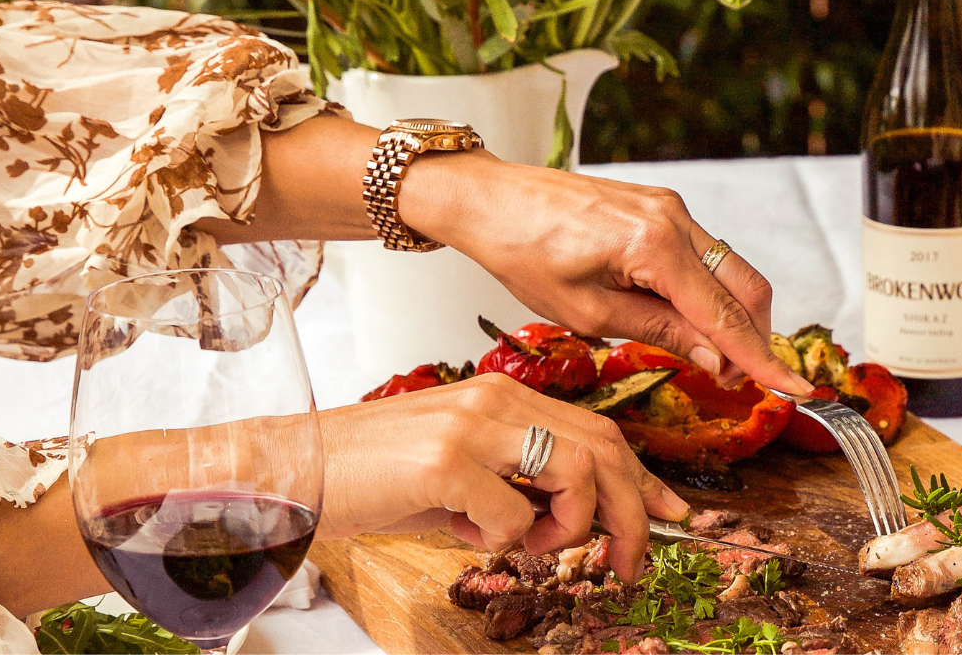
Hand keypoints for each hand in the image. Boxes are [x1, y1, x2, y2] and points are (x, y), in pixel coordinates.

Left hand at [212, 116, 811, 392]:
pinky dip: (710, 292)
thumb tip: (715, 359)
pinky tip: (690, 321)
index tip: (795, 390)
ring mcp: (671, 209)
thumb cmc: (522, 252)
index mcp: (654, 246)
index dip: (762, 359)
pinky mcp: (661, 207)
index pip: (725, 314)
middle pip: (746, 289)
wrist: (491, 199)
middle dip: (753, 339)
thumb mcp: (587, 312)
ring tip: (711, 359)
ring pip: (731, 271)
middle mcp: (674, 219)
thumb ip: (659, 333)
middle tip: (739, 384)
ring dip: (733, 317)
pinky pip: (706, 255)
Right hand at [316, 374, 690, 578]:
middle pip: (602, 450)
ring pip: (575, 475)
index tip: (669, 514)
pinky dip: (504, 542)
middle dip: (632, 514)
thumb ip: (513, 484)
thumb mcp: (457, 472)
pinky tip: (464, 535)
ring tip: (535, 548)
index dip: (642, 477)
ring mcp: (472, 428)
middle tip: (630, 562)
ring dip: (571, 529)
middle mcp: (494, 402)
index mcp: (501, 398)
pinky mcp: (446, 462)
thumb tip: (564, 520)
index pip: (597, 430)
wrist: (292, 471)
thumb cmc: (370, 474)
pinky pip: (513, 516)